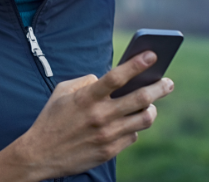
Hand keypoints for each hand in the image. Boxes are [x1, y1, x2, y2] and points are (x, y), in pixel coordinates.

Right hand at [0, 51, 173, 181]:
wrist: (40, 154)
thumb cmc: (51, 119)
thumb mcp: (61, 92)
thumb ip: (85, 81)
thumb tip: (105, 78)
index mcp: (86, 98)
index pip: (116, 77)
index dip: (136, 64)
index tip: (152, 55)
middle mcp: (100, 115)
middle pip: (140, 98)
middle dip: (160, 87)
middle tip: (167, 82)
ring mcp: (107, 135)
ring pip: (144, 119)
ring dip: (152, 110)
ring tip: (152, 105)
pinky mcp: (110, 151)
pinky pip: (133, 136)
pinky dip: (134, 127)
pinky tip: (130, 123)